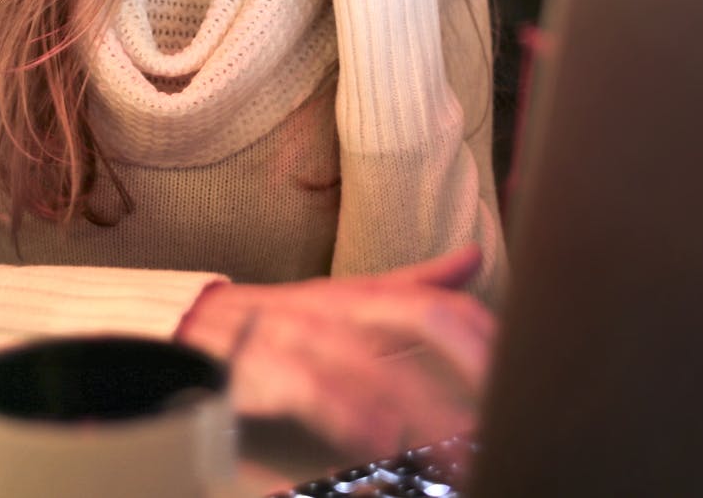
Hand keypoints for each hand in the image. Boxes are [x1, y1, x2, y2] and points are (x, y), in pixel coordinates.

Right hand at [174, 245, 493, 460]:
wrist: (179, 328)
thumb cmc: (270, 323)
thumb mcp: (343, 299)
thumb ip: (411, 285)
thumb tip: (473, 257)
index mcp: (360, 296)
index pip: (439, 305)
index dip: (485, 339)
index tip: (524, 380)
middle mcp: (335, 309)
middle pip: (421, 323)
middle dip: (471, 369)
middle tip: (505, 421)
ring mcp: (296, 335)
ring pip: (371, 363)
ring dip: (421, 408)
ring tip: (459, 446)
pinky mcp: (258, 369)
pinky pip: (309, 389)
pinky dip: (347, 414)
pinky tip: (381, 444)